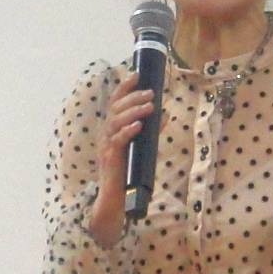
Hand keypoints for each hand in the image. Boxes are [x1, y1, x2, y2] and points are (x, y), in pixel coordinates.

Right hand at [87, 71, 159, 246]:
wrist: (115, 198)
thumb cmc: (128, 172)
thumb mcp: (140, 147)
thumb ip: (150, 131)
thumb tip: (166, 115)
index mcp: (111, 128)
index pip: (115, 102)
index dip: (124, 87)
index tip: (136, 74)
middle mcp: (106, 134)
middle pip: (116, 108)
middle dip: (133, 97)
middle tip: (151, 93)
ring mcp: (106, 146)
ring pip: (116, 121)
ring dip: (134, 112)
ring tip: (150, 107)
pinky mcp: (111, 159)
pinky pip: (118, 141)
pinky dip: (129, 131)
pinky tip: (140, 126)